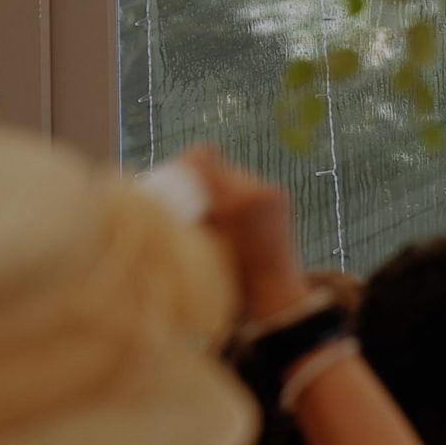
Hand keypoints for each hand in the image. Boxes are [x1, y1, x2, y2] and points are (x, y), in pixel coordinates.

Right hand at [182, 146, 313, 322]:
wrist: (274, 288)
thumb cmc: (227, 272)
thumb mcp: (197, 237)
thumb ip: (185, 208)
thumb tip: (164, 179)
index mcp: (229, 201)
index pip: (201, 156)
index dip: (185, 163)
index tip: (177, 179)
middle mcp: (252, 189)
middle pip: (217, 165)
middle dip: (204, 179)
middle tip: (196, 200)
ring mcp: (270, 190)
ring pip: (234, 174)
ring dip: (224, 187)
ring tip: (221, 212)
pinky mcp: (281, 194)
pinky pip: (251, 183)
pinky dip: (242, 194)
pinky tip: (239, 214)